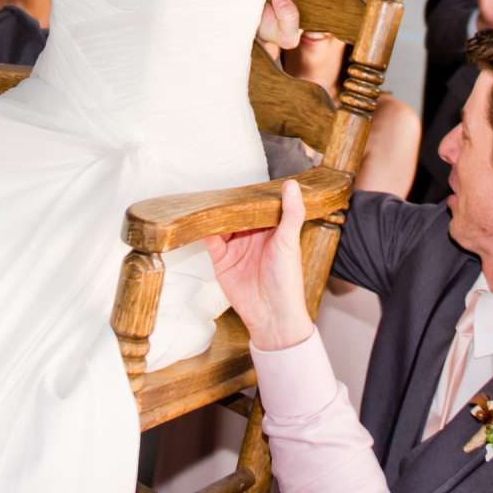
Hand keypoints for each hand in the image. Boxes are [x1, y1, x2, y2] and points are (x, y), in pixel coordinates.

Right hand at [206, 179, 313, 352]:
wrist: (273, 315)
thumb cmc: (287, 280)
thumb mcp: (289, 241)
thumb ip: (291, 213)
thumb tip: (291, 184)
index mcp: (271, 230)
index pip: (257, 206)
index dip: (249, 194)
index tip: (241, 178)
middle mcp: (252, 237)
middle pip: (236, 213)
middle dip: (228, 202)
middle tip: (217, 184)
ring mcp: (235, 248)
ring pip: (221, 224)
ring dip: (215, 213)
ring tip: (206, 199)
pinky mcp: (221, 260)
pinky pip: (210, 240)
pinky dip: (204, 229)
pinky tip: (200, 219)